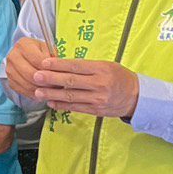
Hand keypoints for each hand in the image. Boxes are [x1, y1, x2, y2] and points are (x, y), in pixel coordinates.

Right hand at [5, 38, 53, 98]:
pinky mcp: (10, 81)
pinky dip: (35, 94)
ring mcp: (10, 70)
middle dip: (45, 82)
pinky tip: (44, 93)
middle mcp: (13, 56)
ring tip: (52, 91)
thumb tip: (57, 72)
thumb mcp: (48, 49)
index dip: (49, 69)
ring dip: (41, 90)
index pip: (37, 60)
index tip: (59, 75)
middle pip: (30, 74)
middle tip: (57, 86)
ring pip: (27, 85)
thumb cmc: (40, 52)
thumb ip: (52, 58)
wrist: (26, 56)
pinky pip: (23, 92)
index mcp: (23, 45)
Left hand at [23, 56, 139, 118]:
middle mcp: (99, 84)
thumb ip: (86, 66)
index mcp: (101, 69)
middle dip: (51, 79)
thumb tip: (63, 65)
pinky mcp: (96, 110)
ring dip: (52, 94)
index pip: (75, 66)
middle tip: (36, 76)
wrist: (135, 96)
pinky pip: (76, 107)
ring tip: (38, 92)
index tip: (44, 63)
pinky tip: (51, 102)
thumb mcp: (106, 65)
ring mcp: (97, 98)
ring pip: (71, 96)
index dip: (58, 65)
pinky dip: (62, 105)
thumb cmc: (119, 77)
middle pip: (71, 81)